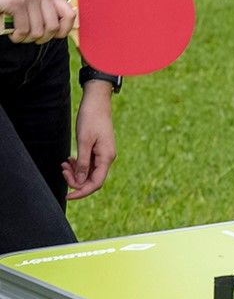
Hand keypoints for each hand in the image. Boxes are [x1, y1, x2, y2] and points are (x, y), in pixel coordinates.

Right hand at [0, 0, 74, 43]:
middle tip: (30, 36)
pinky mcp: (16, 2)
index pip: (70, 14)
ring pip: (38, 31)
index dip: (64, 30)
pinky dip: (17, 37)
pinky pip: (24, 30)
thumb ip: (48, 14)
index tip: (56, 36)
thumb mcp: (33, 7)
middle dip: (41, 38)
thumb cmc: (10, 9)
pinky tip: (12, 32)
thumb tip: (64, 30)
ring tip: (19, 32)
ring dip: (26, 38)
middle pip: (53, 26)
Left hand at [62, 84, 116, 198]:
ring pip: (89, 172)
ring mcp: (103, 154)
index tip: (67, 195)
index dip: (81, 192)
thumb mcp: (84, 141)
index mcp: (106, 157)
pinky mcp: (99, 150)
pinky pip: (88, 164)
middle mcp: (107, 158)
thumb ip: (82, 163)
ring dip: (75, 172)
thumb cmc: (91, 119)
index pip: (96, 183)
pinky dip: (78, 165)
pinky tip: (69, 160)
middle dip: (76, 180)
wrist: (97, 102)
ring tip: (64, 164)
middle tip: (62, 171)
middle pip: (92, 179)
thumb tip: (80, 182)